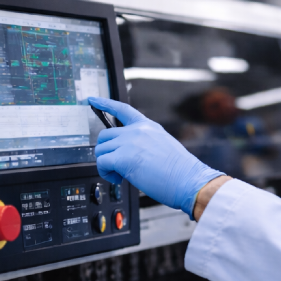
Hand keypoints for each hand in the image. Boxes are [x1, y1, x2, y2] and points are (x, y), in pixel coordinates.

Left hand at [89, 97, 223, 216]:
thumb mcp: (163, 147)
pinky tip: (119, 179)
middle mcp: (137, 131)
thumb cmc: (180, 171)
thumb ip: (144, 144)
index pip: (122, 109)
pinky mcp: (123, 158)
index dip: (105, 103)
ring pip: (101, 150)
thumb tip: (129, 155)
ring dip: (106, 165)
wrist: (188, 180)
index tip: (93, 100)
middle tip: (116, 166)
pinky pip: (102, 163)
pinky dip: (106, 173)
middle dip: (106, 152)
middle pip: (104, 135)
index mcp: (148, 127)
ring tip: (120, 175)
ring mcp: (129, 142)